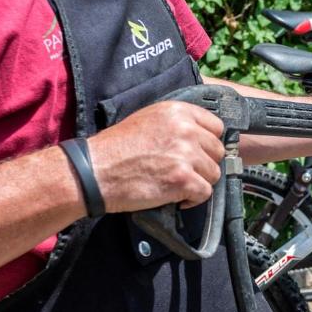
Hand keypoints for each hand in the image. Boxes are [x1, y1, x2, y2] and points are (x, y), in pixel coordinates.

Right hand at [86, 101, 224, 211]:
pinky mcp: (183, 180)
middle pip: (217, 151)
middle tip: (184, 172)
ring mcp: (186, 155)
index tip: (198, 153)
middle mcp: (186, 130)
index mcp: (178, 112)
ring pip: (214, 173)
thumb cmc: (115, 148)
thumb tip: (201, 137)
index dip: (208, 143)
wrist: (94, 172)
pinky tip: (176, 198)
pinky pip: (205, 193)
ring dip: (199, 182)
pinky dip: (192, 199)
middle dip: (204, 164)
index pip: (216, 126)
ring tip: (177, 185)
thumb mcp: (147, 120)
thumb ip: (176, 124)